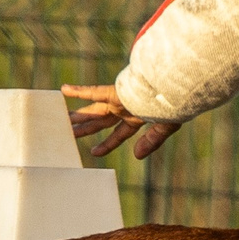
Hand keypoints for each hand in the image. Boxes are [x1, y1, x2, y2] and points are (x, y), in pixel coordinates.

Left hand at [61, 84, 183, 159]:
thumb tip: (136, 156)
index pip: (119, 134)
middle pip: (100, 120)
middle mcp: (126, 108)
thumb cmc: (177, 102)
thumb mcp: (167, 125)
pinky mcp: (118, 91)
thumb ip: (152, 140)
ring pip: (93, 109)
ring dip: (78, 115)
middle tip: (66, 133)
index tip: (94, 152)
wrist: (179, 83)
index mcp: (137, 117)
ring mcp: (121, 99)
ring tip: (59, 118)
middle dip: (85, 128)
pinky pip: (95, 91)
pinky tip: (64, 90)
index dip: (107, 144)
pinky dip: (80, 91)